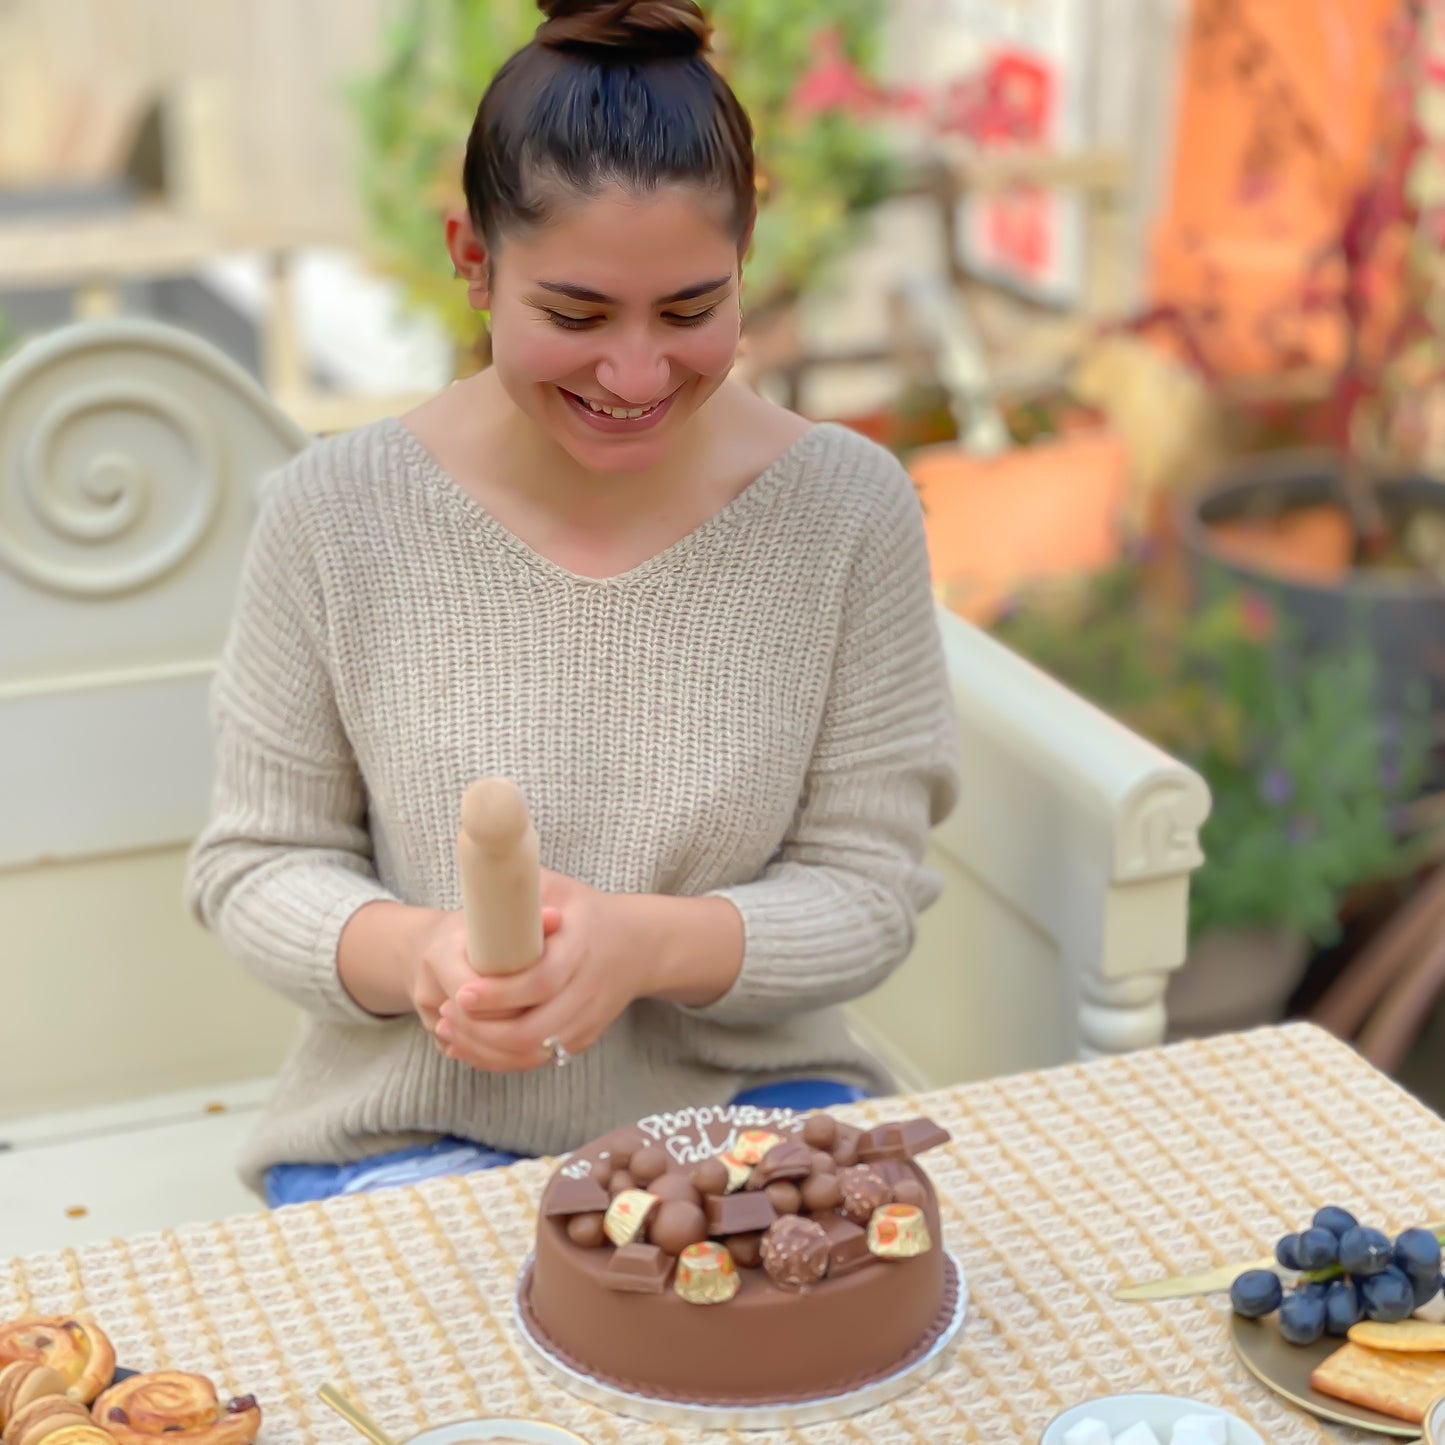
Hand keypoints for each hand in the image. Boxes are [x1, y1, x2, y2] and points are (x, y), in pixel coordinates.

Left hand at [434, 870, 656, 1072]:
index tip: (463, 991)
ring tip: (449, 1030)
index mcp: (580, 950)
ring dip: (485, 1049)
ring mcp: (585, 1021)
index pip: (540, 983)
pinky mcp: (581, 1039)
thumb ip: (520, 886)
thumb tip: (479, 881)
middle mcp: (586, 992)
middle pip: (531, 1031)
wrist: (641, 946)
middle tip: (446, 1013)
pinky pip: (537, 1060)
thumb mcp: (560, 888)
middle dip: (481, 1030)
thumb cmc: (589, 912)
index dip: (499, 993)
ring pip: (531, 1053)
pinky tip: (469, 1046)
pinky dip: (499, 1060)